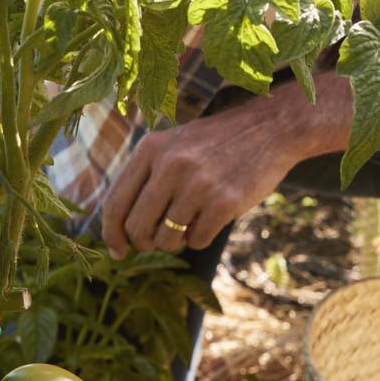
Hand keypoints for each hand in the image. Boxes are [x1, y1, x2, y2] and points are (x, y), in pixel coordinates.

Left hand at [99, 97, 304, 256]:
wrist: (268, 128)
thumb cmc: (215, 144)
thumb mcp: (173, 146)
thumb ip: (146, 179)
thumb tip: (120, 232)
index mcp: (150, 148)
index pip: (115, 203)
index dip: (111, 234)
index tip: (118, 251)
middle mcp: (170, 164)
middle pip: (137, 228)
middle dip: (145, 243)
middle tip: (157, 241)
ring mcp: (198, 184)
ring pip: (166, 240)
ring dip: (175, 242)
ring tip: (188, 224)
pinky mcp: (224, 201)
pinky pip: (196, 241)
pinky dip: (200, 237)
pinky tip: (212, 218)